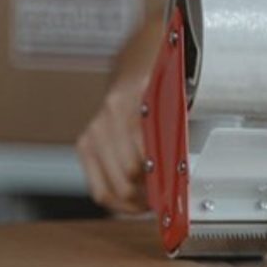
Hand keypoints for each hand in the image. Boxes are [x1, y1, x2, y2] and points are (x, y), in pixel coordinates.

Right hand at [76, 16, 162, 213]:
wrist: (136, 63)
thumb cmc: (162, 85)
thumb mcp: (178, 103)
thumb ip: (178, 134)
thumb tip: (181, 172)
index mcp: (136, 101)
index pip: (146, 155)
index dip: (162, 180)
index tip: (174, 193)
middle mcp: (112, 115)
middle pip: (130, 174)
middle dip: (150, 192)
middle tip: (167, 199)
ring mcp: (96, 129)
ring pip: (114, 186)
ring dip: (136, 200)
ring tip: (152, 203)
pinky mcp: (86, 143)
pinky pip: (98, 187)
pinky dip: (116, 201)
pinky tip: (132, 203)